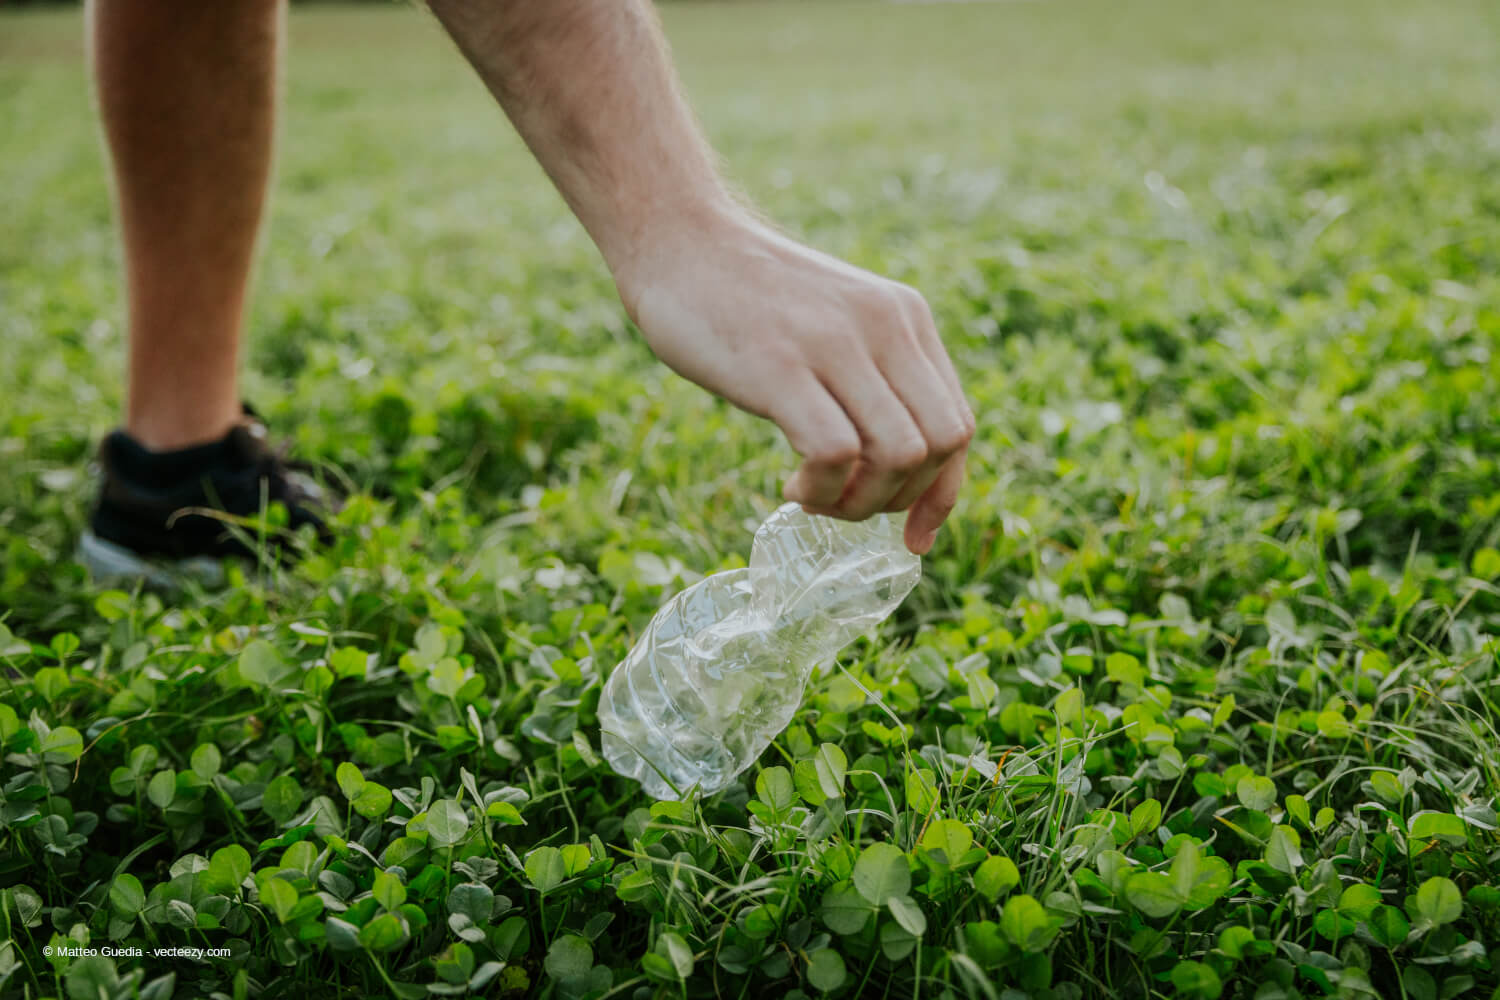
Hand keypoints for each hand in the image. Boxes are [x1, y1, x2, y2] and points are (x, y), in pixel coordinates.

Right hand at [613, 204, 974, 554]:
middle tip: (846, 502)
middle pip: (941, 445)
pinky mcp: (781, 367)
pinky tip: (793, 486)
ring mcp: (834, 345)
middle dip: (901, 499)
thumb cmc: (745, 295)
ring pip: (900, 455)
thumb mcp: (834, 320)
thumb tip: (895, 463)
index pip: (959, 425)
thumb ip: (870, 371)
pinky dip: (823, 491)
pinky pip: (837, 454)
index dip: (941, 494)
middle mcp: (885, 326)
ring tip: (814, 496)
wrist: (676, 237)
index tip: (911, 535)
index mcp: (905, 318)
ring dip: (861, 502)